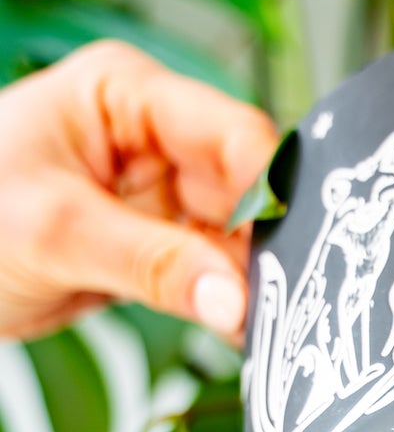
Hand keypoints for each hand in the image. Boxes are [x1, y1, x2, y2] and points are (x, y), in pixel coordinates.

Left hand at [0, 39, 277, 343]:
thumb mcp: (52, 233)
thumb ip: (151, 265)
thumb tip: (237, 302)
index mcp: (129, 95)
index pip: (232, 134)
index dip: (272, 193)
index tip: (302, 254)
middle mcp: (156, 137)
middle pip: (246, 189)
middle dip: (270, 248)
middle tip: (297, 305)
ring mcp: (159, 193)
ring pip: (237, 239)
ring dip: (256, 285)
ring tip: (278, 330)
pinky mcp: (157, 245)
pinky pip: (212, 275)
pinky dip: (231, 307)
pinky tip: (251, 336)